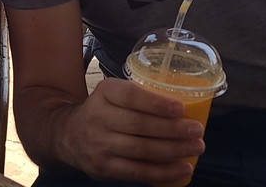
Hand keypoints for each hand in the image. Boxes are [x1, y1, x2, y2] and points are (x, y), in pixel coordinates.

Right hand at [57, 78, 204, 183]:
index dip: (156, 103)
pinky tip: (182, 169)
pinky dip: (163, 172)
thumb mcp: (113, 94)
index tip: (180, 108)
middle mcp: (98, 117)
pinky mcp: (103, 167)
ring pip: (141, 150)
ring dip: (173, 151)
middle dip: (172, 130)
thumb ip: (139, 96)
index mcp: (105, 93)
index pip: (130, 95)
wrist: (68, 135)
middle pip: (139, 125)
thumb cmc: (104, 111)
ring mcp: (99, 145)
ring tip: (196, 148)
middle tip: (197, 131)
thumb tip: (185, 105)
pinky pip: (137, 172)